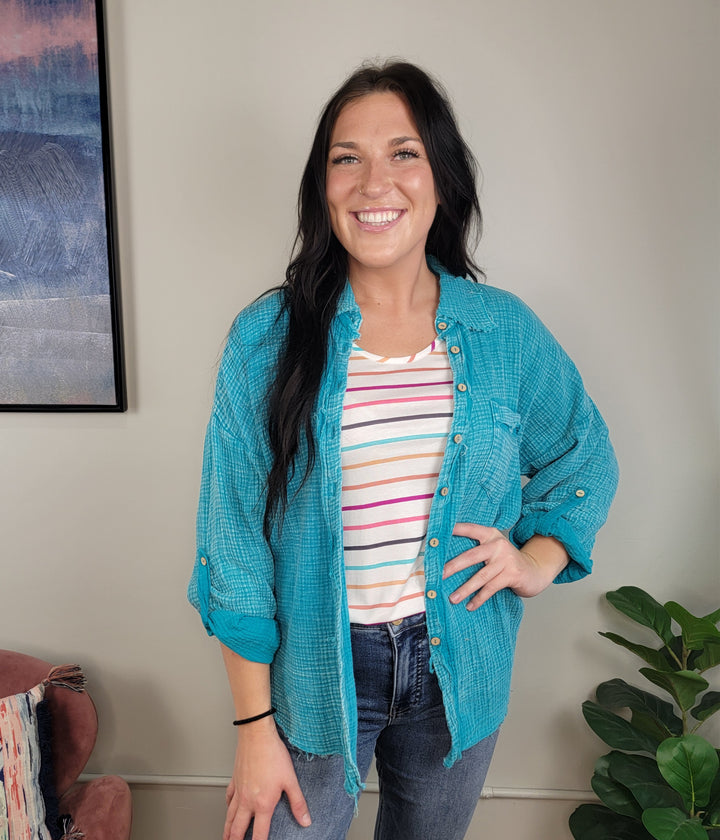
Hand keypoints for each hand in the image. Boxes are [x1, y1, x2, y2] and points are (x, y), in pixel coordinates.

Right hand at [224, 723, 310, 839]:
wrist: (256, 735)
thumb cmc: (273, 754)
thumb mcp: (290, 780)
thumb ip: (298, 803)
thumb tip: (305, 820)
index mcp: (262, 804)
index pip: (259, 833)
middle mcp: (247, 800)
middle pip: (238, 828)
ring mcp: (239, 790)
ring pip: (229, 816)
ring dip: (227, 829)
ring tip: (226, 837)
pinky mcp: (235, 779)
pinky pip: (228, 797)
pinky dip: (227, 806)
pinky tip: (228, 807)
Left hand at [442, 524, 567, 610]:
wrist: (535, 571)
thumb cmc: (506, 561)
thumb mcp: (494, 549)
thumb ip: (477, 549)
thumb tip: (447, 561)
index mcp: (490, 534)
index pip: (470, 529)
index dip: (455, 529)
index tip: (438, 533)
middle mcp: (498, 544)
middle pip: (471, 556)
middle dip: (453, 566)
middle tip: (439, 575)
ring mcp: (506, 560)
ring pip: (481, 576)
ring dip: (465, 589)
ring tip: (453, 598)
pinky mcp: (512, 575)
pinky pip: (491, 588)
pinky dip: (479, 598)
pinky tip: (470, 605)